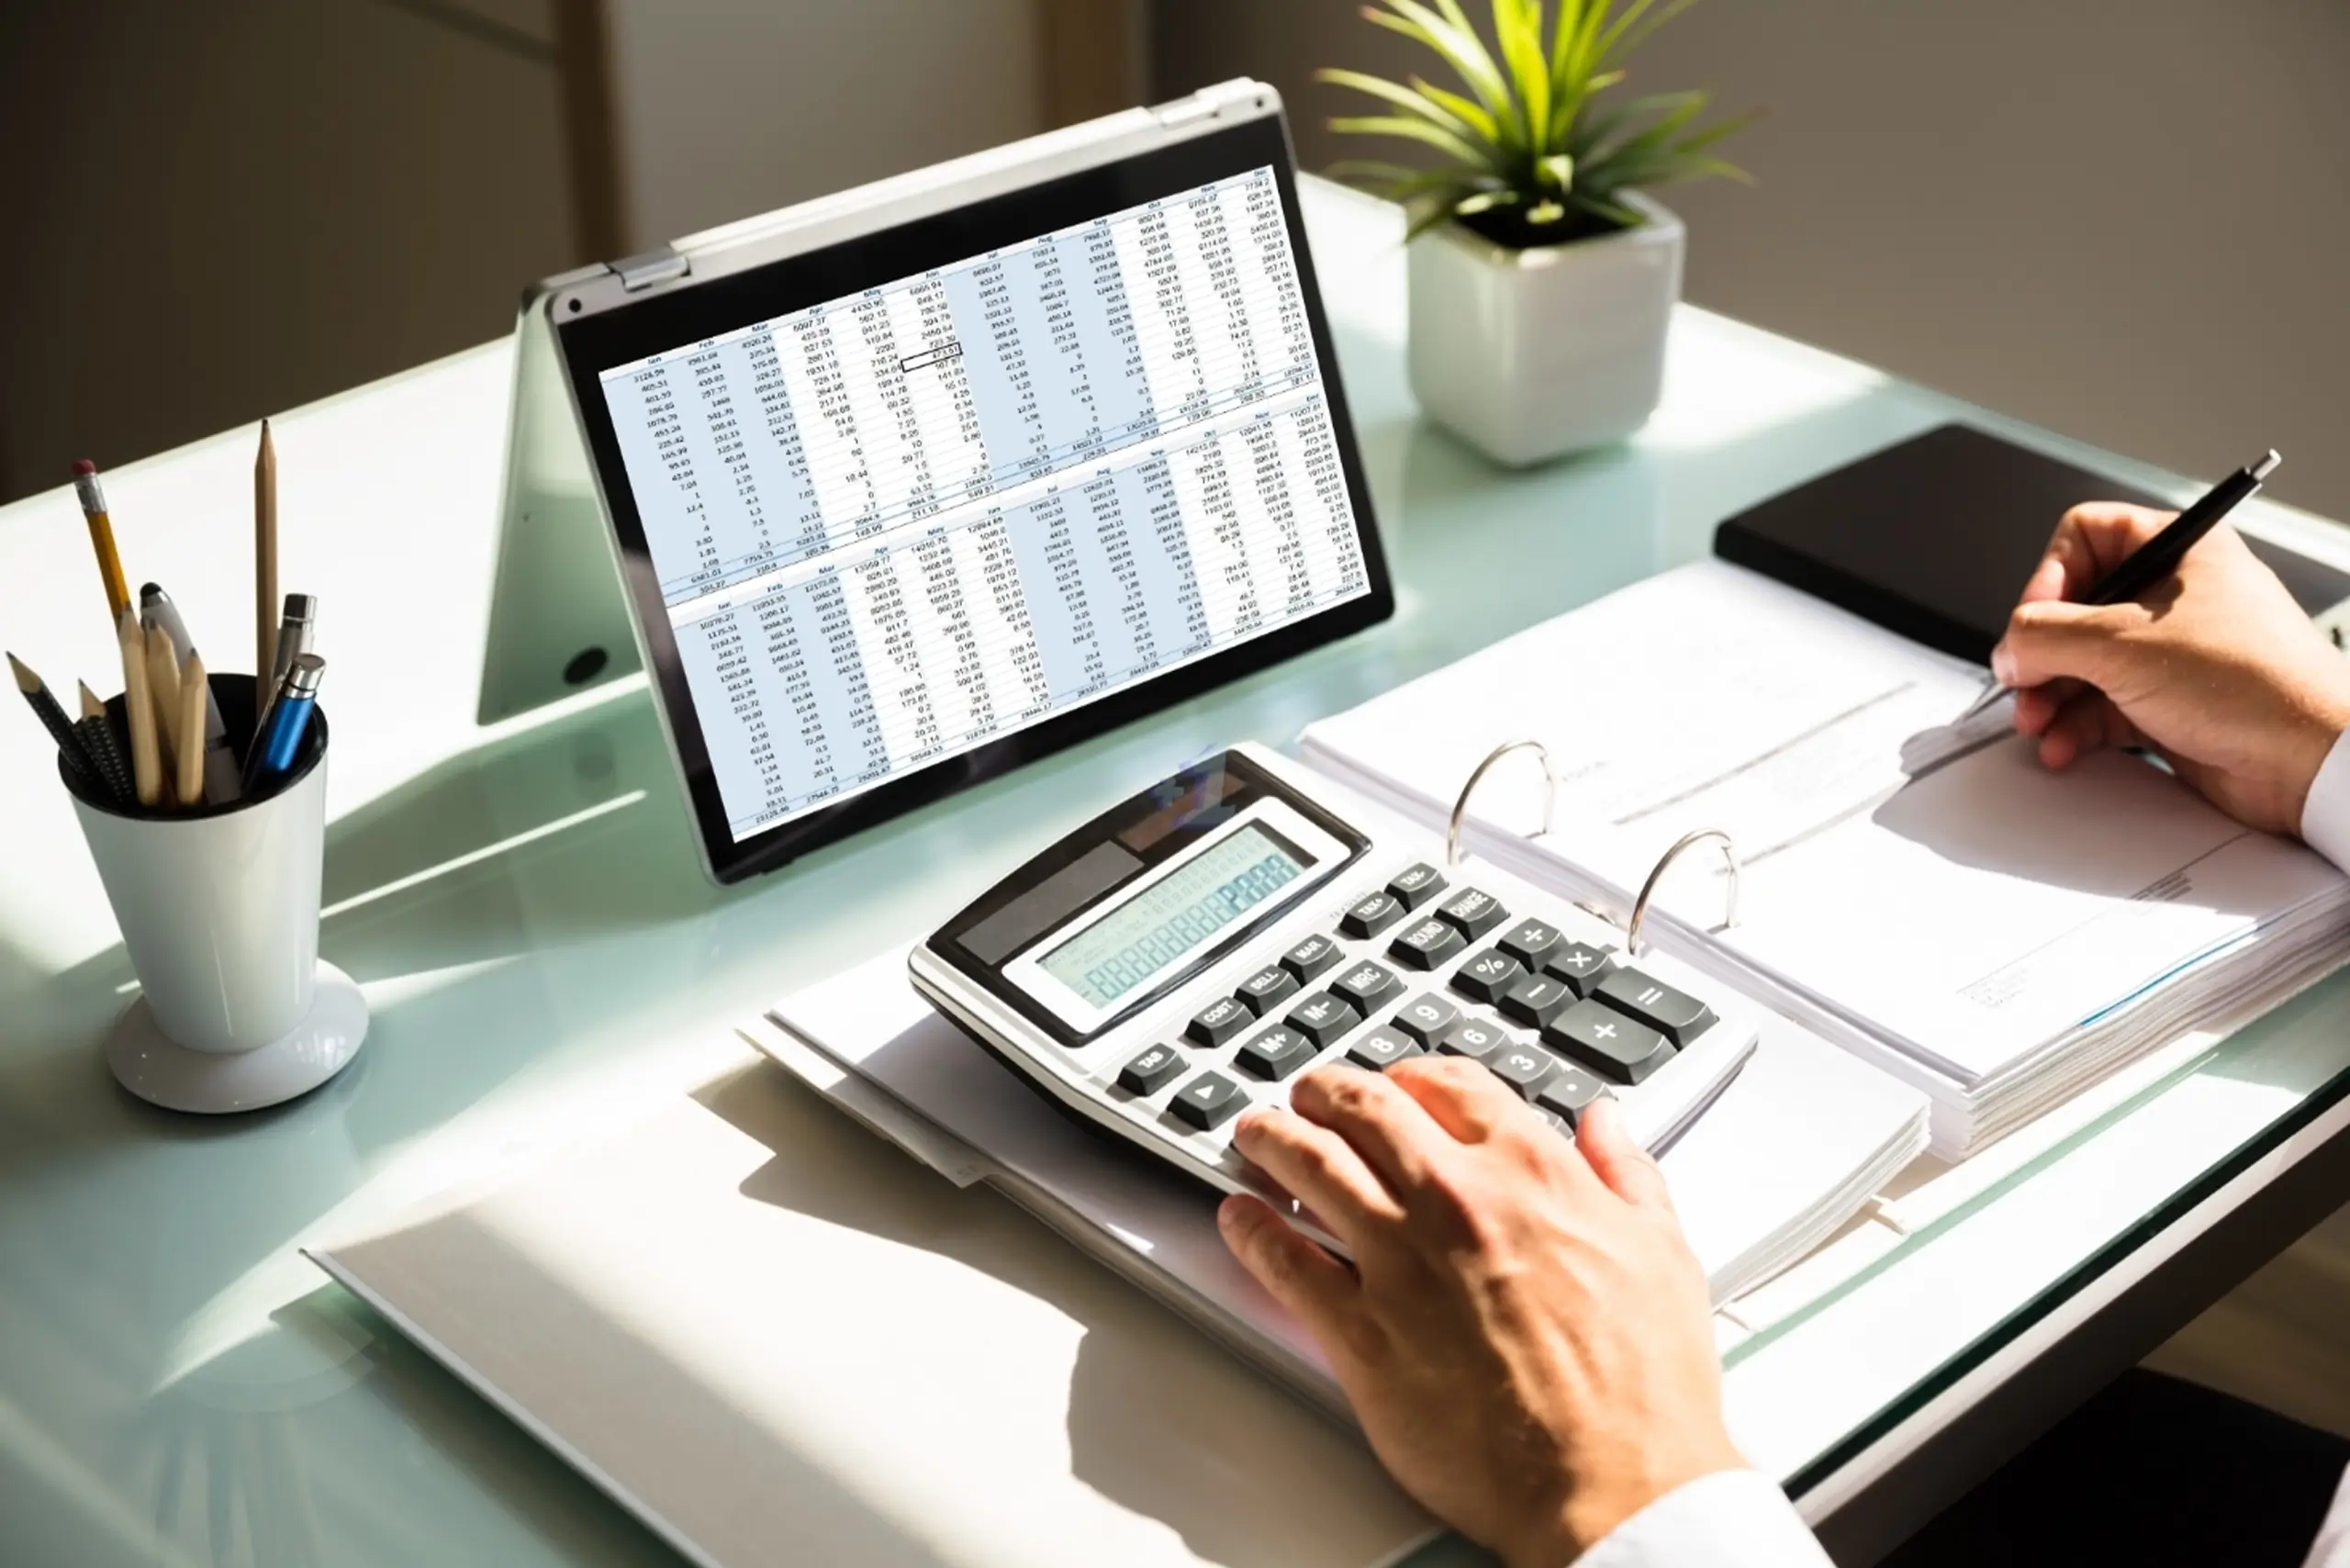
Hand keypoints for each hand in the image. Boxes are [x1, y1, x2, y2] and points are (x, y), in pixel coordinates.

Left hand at [1217, 1059, 1741, 1567]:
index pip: (1448, 1084)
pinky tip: (1239, 1219)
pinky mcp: (1361, 1333)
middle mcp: (1455, 1202)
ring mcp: (1399, 1263)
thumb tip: (1606, 1125)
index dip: (1412, 1077)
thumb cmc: (1644, 1389)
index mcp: (1530, 1173)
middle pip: (1363, 1110)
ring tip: (1256, 1134)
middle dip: (1325, 1093)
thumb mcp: (1662, 1254)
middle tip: (1309, 1095)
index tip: (1399, 1084)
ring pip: (1310, 1167)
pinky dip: (1251, 1230)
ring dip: (1273, 1139)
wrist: (1615, 1487)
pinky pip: (1284, 1263)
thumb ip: (1626, 1175)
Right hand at [1992, 505, 2349, 835]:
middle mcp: (2174, 598)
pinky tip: (2063, 745)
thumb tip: (2009, 645)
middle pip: (2074, 610)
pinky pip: (2101, 707)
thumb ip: (2045, 637)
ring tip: (2038, 722)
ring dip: (2050, 697)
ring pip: (2082, 664)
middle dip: (2040, 654)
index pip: (2087, 536)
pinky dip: (2074, 727)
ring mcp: (2170, 654)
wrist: (2310, 760)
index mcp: (2180, 551)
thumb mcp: (2123, 644)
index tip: (2032, 621)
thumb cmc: (2255, 682)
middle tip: (2023, 681)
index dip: (2049, 576)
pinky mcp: (2169, 705)